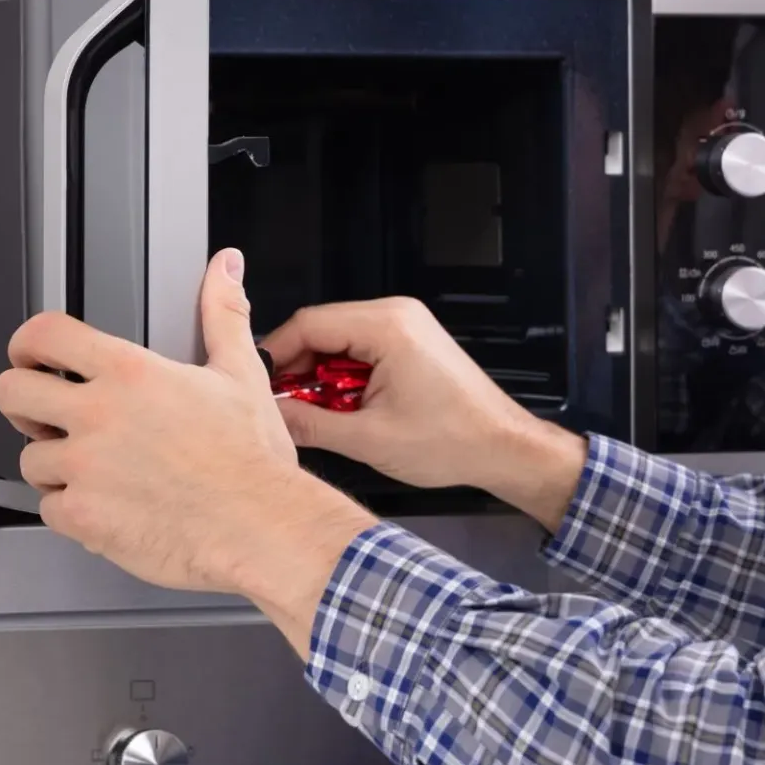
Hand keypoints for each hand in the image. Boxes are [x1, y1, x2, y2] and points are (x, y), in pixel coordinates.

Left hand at [0, 250, 371, 652]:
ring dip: (56, 467)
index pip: (43, 334)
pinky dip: (73, 512)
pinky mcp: (84, 518)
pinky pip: (49, 511)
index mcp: (130, 373)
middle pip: (12, 392)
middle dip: (26, 404)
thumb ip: (222, 314)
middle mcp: (98, 416)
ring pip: (30, 461)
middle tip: (49, 417)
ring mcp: (85, 469)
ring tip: (98, 472)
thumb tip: (225, 270)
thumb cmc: (253, 462)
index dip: (28, 343)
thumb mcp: (242, 374)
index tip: (33, 357)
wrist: (262, 528)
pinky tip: (108, 507)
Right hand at [261, 297, 587, 532]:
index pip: (309, 324)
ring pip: (340, 340)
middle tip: (286, 405)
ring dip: (322, 375)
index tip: (260, 384)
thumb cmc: (455, 441)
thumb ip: (310, 424)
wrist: (503, 448)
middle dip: (300, 368)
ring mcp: (408, 326)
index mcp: (388, 328)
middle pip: (322, 329)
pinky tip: (345, 407)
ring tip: (319, 412)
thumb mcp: (369, 439)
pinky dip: (346, 376)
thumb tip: (272, 416)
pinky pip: (363, 348)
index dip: (277, 355)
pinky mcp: (413, 342)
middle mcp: (398, 316)